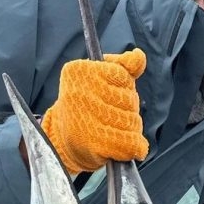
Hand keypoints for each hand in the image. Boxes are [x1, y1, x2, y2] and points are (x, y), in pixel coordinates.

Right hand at [41, 49, 147, 174]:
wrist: (64, 142)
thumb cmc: (87, 106)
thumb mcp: (101, 78)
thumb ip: (122, 66)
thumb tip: (138, 56)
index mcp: (79, 71)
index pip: (123, 76)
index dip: (123, 88)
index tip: (108, 94)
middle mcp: (80, 93)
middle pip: (130, 99)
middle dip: (128, 109)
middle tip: (108, 116)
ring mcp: (88, 119)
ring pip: (133, 121)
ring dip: (130, 128)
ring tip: (111, 130)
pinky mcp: (96, 143)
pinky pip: (132, 142)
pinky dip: (136, 146)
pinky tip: (128, 146)